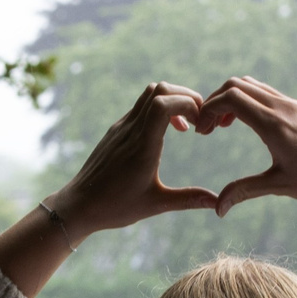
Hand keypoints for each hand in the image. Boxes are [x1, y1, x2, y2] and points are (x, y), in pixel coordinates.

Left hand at [46, 81, 222, 238]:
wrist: (79, 206)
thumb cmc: (116, 207)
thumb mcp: (155, 205)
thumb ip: (188, 200)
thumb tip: (217, 202)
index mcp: (142, 146)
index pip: (164, 103)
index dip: (188, 104)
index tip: (200, 125)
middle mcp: (131, 130)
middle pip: (160, 89)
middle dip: (185, 97)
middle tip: (199, 120)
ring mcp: (121, 127)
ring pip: (149, 93)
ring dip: (171, 100)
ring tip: (185, 125)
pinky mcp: (116, 130)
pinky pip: (140, 107)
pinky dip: (158, 109)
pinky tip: (166, 132)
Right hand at [191, 76, 296, 230]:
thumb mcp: (281, 187)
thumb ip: (245, 191)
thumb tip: (217, 209)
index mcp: (274, 124)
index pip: (230, 99)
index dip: (208, 110)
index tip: (201, 132)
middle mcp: (284, 107)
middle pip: (237, 85)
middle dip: (215, 101)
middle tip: (209, 129)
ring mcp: (295, 104)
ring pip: (254, 86)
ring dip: (233, 99)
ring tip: (226, 126)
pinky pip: (269, 93)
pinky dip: (251, 100)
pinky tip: (250, 125)